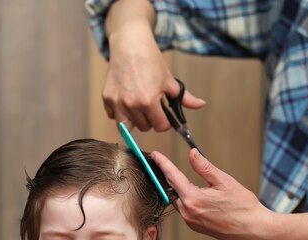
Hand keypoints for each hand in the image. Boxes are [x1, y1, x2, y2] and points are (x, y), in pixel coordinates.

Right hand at [103, 0, 204, 131]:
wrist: (130, 44)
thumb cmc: (150, 60)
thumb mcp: (169, 80)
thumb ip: (183, 97)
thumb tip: (201, 105)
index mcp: (149, 101)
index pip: (159, 126)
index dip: (164, 122)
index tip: (163, 115)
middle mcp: (131, 104)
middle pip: (144, 127)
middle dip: (149, 120)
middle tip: (151, 106)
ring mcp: (117, 102)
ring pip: (127, 126)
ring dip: (134, 119)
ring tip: (139, 106)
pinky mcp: (107, 98)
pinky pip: (113, 116)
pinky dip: (120, 113)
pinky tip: (126, 101)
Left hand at [151, 149, 307, 239]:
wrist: (254, 230)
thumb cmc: (243, 206)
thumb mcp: (225, 182)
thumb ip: (205, 167)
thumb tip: (192, 154)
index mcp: (194, 199)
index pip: (172, 177)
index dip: (163, 164)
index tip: (155, 155)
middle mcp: (188, 212)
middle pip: (172, 190)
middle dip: (169, 176)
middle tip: (163, 163)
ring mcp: (190, 222)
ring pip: (177, 200)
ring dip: (178, 189)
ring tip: (179, 177)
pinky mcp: (195, 227)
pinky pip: (184, 210)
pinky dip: (185, 199)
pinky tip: (192, 193)